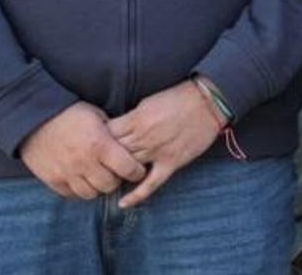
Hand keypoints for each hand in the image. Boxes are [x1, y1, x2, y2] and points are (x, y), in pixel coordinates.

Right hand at [19, 102, 146, 199]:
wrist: (35, 119)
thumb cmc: (71, 114)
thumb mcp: (98, 117)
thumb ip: (113, 134)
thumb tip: (130, 145)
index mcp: (100, 145)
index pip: (128, 169)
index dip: (136, 172)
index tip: (137, 170)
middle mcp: (84, 162)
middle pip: (110, 185)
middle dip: (117, 180)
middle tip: (116, 174)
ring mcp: (67, 173)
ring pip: (91, 193)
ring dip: (98, 187)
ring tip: (99, 177)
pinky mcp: (52, 179)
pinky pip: (71, 194)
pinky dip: (79, 190)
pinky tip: (83, 180)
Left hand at [104, 80, 221, 207]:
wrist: (208, 102)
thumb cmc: (178, 98)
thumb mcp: (148, 102)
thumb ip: (130, 118)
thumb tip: (115, 130)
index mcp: (136, 120)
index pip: (106, 135)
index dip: (96, 142)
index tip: (92, 145)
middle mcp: (143, 137)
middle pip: (113, 154)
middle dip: (103, 160)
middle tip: (96, 166)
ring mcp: (157, 151)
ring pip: (128, 169)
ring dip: (116, 175)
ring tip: (106, 179)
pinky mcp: (171, 162)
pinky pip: (152, 183)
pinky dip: (137, 195)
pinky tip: (124, 204)